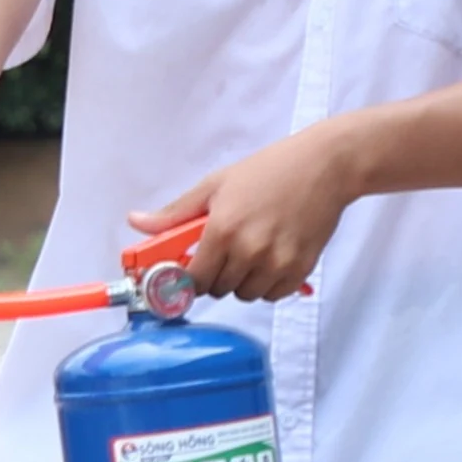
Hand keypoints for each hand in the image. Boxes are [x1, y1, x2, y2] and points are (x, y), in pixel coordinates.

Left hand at [133, 122, 359, 302]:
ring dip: (243, 281)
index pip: (193, 280)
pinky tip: (272, 257)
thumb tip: (136, 223)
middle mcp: (248, 251)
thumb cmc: (271, 170)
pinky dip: (269, 284)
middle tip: (226, 250)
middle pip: (218, 290)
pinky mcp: (300, 270)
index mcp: (222, 229)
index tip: (189, 272)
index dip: (188, 278)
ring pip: (246, 295)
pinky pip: (273, 294)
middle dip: (216, 275)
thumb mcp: (216, 185)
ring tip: (252, 250)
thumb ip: (175, 213)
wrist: (325, 166)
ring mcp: (276, 263)